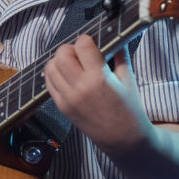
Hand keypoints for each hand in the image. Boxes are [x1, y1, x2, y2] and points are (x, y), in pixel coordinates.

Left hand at [44, 34, 152, 152]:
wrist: (123, 140)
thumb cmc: (129, 111)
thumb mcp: (128, 80)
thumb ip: (120, 55)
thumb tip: (117, 38)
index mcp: (99, 78)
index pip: (82, 45)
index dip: (87, 40)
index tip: (93, 44)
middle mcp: (80, 87)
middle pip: (61, 54)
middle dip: (70, 48)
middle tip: (81, 54)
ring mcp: (68, 98)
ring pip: (50, 67)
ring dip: (59, 61)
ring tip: (73, 65)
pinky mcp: (62, 107)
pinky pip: (49, 83)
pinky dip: (54, 75)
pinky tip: (67, 76)